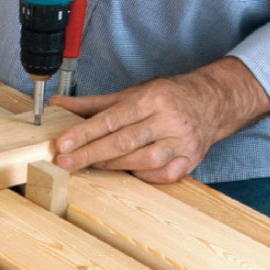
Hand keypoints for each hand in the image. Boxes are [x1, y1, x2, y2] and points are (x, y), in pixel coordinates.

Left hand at [50, 58, 269, 183]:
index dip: (85, 132)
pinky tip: (128, 170)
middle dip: (91, 154)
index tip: (63, 143)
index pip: (112, 119)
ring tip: (92, 165)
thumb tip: (57, 106)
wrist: (212, 102)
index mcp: (152, 99)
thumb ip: (92, 103)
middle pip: (124, 142)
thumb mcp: (130, 93)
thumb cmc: (166, 97)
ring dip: (113, 165)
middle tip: (65, 162)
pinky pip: (161, 175)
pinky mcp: (190, 161)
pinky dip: (141, 174)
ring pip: (143, 160)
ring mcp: (182, 142)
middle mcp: (168, 120)